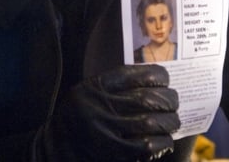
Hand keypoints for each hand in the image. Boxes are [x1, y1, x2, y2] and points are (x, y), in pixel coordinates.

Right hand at [38, 64, 179, 160]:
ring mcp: (105, 132)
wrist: (55, 150)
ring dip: (169, 122)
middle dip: (168, 100)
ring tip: (172, 122)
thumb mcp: (88, 94)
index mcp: (94, 88)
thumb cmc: (78, 120)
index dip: (157, 76)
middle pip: (147, 98)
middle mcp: (99, 107)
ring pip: (151, 122)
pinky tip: (164, 141)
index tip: (165, 80)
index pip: (133, 74)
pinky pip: (147, 146)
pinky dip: (162, 142)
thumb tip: (155, 83)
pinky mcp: (113, 154)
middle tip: (174, 103)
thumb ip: (114, 87)